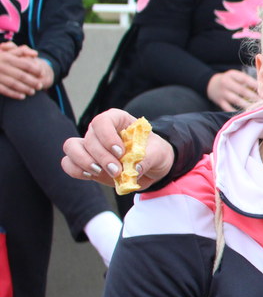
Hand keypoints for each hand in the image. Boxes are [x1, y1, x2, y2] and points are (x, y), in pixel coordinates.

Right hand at [0, 41, 46, 98]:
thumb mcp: (6, 51)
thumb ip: (21, 51)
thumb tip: (36, 54)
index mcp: (7, 57)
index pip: (25, 65)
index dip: (36, 70)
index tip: (42, 74)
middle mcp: (2, 66)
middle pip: (21, 75)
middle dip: (33, 82)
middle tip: (40, 86)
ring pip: (14, 84)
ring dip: (25, 89)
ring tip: (33, 92)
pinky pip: (4, 90)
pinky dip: (14, 94)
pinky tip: (22, 96)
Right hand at [60, 107, 174, 189]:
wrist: (152, 167)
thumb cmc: (154, 153)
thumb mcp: (159, 153)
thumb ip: (148, 159)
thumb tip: (135, 169)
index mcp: (118, 120)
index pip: (102, 121)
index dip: (107, 136)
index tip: (120, 152)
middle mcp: (100, 131)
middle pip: (89, 138)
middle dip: (101, 157)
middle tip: (117, 170)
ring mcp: (91, 147)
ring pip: (72, 147)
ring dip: (84, 161)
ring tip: (100, 172)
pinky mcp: (87, 163)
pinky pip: (69, 163)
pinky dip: (76, 170)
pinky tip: (91, 175)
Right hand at [207, 69, 258, 112]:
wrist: (211, 84)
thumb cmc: (229, 80)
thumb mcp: (235, 75)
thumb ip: (246, 79)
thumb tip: (262, 86)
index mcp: (232, 75)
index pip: (244, 79)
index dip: (254, 84)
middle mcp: (226, 83)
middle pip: (241, 90)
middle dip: (253, 96)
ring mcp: (222, 93)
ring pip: (236, 100)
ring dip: (247, 105)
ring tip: (256, 108)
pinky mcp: (220, 101)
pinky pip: (228, 108)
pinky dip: (237, 111)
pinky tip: (245, 114)